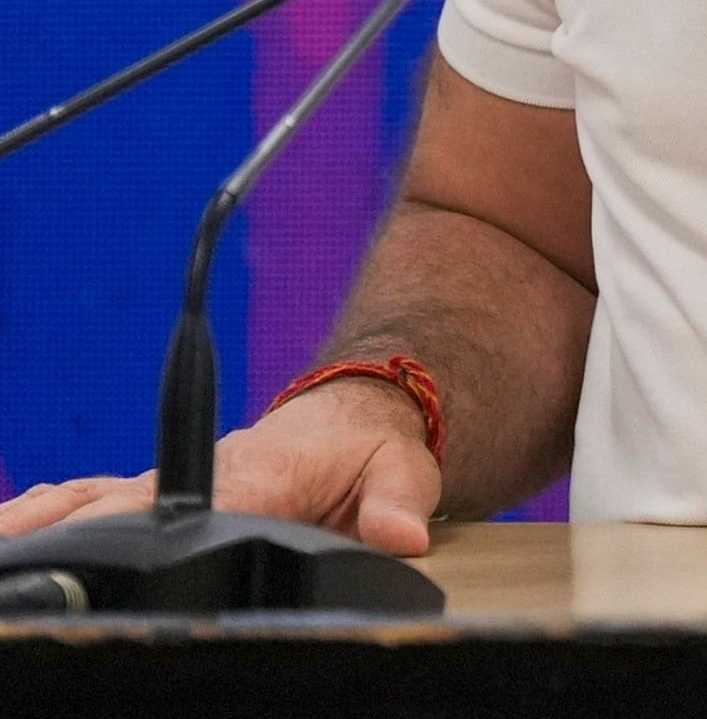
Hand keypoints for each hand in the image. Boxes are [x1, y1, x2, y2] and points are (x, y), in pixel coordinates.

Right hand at [0, 379, 439, 555]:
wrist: (356, 414)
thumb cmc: (371, 445)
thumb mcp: (403, 468)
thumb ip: (400, 501)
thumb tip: (402, 535)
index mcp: (257, 469)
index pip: (196, 500)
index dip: (149, 521)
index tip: (105, 541)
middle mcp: (203, 472)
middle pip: (123, 501)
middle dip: (76, 527)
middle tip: (24, 555)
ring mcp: (173, 482)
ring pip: (93, 496)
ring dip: (45, 519)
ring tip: (6, 547)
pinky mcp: (158, 494)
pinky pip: (93, 500)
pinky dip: (51, 515)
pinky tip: (16, 537)